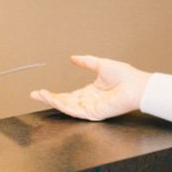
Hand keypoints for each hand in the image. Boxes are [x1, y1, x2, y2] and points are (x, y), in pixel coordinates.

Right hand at [29, 55, 151, 120]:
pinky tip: (55, 99)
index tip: (40, 91)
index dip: (53, 94)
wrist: (138, 85)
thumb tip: (73, 58)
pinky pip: (76, 111)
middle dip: (48, 99)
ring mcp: (91, 109)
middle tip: (34, 94)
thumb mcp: (100, 64)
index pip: (67, 95)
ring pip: (67, 107)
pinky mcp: (95, 113)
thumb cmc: (125, 76)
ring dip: (53, 101)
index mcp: (89, 92)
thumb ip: (86, 62)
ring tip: (41, 95)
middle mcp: (88, 102)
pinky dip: (64, 106)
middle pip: (64, 102)